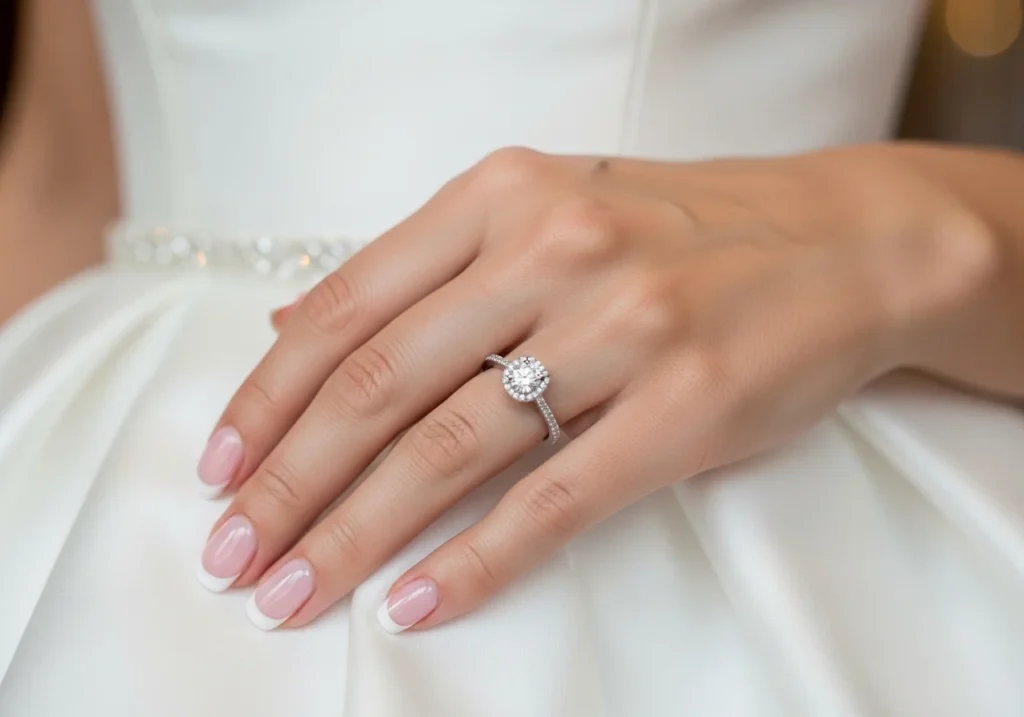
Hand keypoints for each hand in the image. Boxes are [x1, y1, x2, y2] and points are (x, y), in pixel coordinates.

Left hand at [197, 147, 991, 630]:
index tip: (218, 471)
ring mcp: (622, 325)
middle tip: (232, 555)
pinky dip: (477, 561)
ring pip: (451, 446)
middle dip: (289, 481)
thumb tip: (291, 321)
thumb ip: (423, 267)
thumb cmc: (678, 231)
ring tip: (293, 592)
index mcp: (501, 194)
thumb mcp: (544, 208)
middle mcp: (552, 249)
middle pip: (379, 383)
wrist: (839, 242)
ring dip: (357, 532)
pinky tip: (418, 605)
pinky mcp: (685, 405)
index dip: (267, 397)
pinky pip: (556, 498)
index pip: (347, 306)